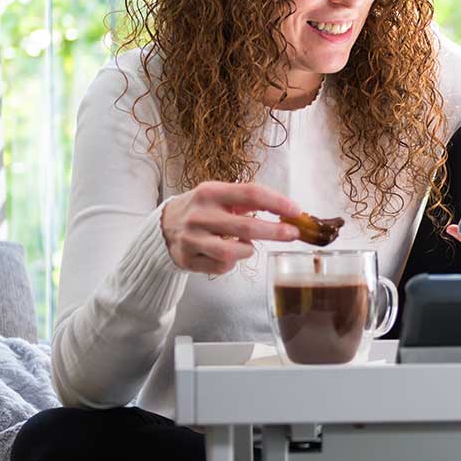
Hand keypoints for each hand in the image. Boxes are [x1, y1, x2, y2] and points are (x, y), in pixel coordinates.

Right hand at [160, 182, 301, 274]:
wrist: (163, 226)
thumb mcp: (219, 195)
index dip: (278, 203)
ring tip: (245, 244)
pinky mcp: (188, 259)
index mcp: (211, 192)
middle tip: (293, 234)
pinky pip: (222, 267)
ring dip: (248, 250)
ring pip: (234, 253)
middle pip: (247, 227)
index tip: (296, 211)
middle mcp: (200, 215)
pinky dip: (231, 263)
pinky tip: (226, 253)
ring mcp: (192, 239)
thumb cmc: (202, 209)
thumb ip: (247, 200)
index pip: (251, 194)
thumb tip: (286, 210)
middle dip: (276, 232)